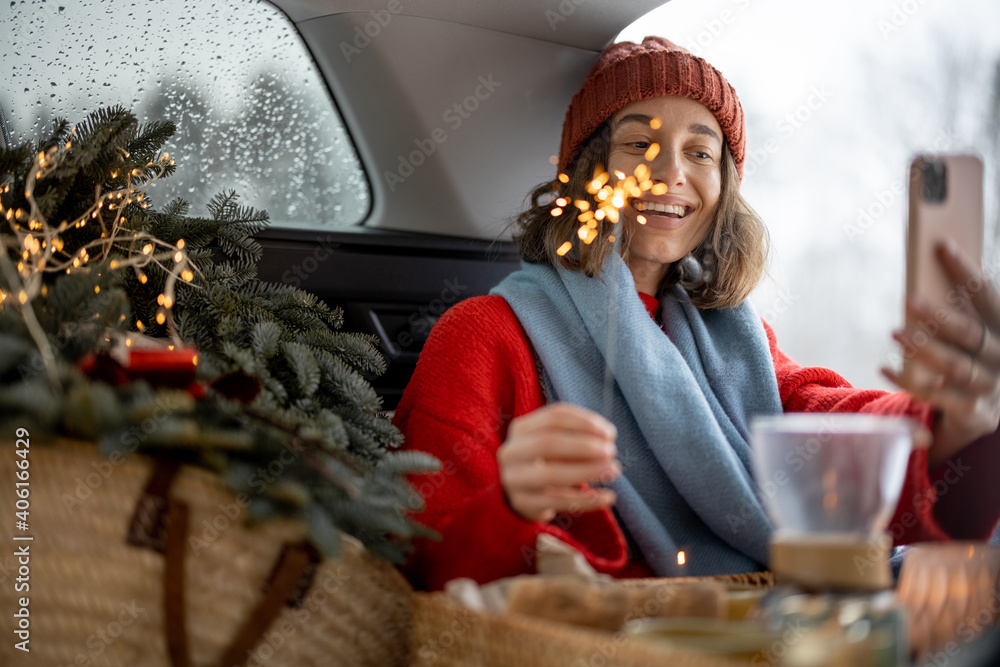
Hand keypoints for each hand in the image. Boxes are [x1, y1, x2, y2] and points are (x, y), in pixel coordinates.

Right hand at [497, 402, 620, 522]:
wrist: (518, 497)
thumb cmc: (545, 462)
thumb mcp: (553, 443)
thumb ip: (577, 436)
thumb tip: (607, 437)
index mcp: (521, 429)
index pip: (554, 416)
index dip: (584, 422)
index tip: (610, 433)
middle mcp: (512, 452)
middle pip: (548, 442)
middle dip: (584, 446)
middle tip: (611, 452)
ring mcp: (514, 480)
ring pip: (551, 474)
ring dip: (587, 471)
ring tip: (613, 470)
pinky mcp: (523, 504)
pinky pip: (558, 502)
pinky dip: (586, 499)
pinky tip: (607, 497)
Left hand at [883, 241, 999, 466]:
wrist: (984, 412)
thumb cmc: (970, 360)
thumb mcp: (969, 334)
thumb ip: (956, 308)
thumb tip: (925, 268)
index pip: (986, 295)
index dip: (965, 270)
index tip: (941, 245)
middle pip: (970, 334)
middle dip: (940, 316)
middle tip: (909, 300)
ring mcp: (990, 385)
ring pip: (955, 366)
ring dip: (924, 350)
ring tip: (895, 334)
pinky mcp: (974, 411)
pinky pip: (938, 397)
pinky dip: (908, 382)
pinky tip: (885, 368)